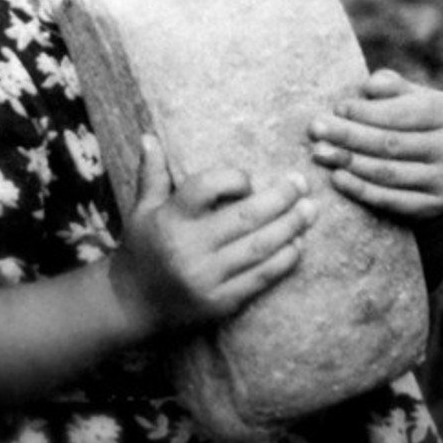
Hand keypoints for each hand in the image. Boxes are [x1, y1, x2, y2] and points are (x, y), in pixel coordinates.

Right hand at [111, 136, 317, 332]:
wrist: (132, 306)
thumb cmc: (141, 249)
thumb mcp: (141, 210)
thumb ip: (152, 174)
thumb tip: (150, 137)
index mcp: (171, 219)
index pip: (207, 188)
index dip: (234, 179)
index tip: (249, 178)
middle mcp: (189, 247)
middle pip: (245, 217)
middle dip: (280, 198)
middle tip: (301, 184)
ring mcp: (208, 278)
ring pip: (259, 247)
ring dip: (290, 227)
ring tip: (310, 210)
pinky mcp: (222, 302)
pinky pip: (261, 278)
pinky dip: (284, 260)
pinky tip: (298, 244)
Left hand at [309, 69, 442, 220]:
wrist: (433, 170)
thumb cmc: (409, 123)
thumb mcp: (405, 97)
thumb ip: (389, 86)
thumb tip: (369, 87)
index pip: (400, 112)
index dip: (365, 111)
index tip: (336, 108)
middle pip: (390, 142)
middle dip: (348, 135)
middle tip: (315, 130)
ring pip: (388, 172)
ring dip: (349, 162)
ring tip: (319, 152)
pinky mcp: (436, 206)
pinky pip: (391, 199)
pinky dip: (361, 190)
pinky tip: (337, 178)